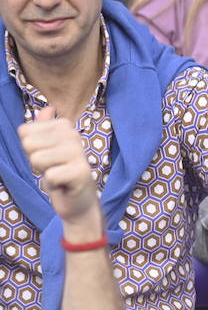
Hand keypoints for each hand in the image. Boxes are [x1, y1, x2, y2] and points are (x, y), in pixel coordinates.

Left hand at [19, 108, 98, 224]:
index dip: (30, 148)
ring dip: (44, 172)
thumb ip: (42, 127)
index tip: (46, 156)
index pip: (24, 131)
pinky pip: (49, 176)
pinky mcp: (81, 171)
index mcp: (63, 126)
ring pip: (37, 158)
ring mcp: (78, 152)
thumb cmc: (59, 172)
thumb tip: (47, 108)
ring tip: (58, 174)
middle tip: (52, 167)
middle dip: (35, 160)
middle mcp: (73, 134)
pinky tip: (64, 184)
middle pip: (28, 144)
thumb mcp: (46, 147)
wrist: (78, 200)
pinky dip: (53, 184)